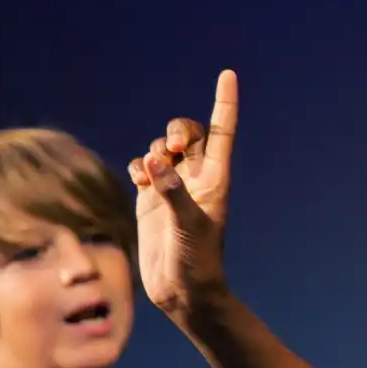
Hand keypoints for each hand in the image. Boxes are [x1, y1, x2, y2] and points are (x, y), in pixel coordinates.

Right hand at [128, 70, 238, 318]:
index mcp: (216, 179)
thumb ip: (172, 193)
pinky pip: (143, 168)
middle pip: (188, 134)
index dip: (225, 102)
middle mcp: (195, 179)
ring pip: (162, 149)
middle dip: (177, 129)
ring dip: (154, 149)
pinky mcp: (150, 200)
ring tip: (150, 171)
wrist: (183, 293)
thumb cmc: (197, 262)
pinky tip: (139, 179)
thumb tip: (155, 162)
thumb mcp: (188, 226)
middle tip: (171, 146)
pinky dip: (138, 165)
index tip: (228, 74)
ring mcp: (172, 188)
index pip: (222, 131)